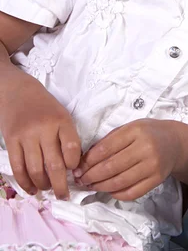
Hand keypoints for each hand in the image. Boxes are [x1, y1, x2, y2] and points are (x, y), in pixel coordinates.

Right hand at [0, 66, 80, 199]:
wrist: (17, 91)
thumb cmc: (45, 105)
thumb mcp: (62, 114)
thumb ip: (67, 137)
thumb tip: (73, 167)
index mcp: (62, 120)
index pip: (72, 148)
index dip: (75, 164)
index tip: (75, 171)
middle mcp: (44, 128)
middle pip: (54, 165)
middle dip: (60, 186)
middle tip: (64, 196)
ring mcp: (26, 136)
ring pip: (35, 170)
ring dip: (43, 185)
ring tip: (48, 190)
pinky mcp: (11, 141)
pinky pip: (18, 168)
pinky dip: (25, 183)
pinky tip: (32, 189)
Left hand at [73, 118, 180, 200]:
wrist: (174, 142)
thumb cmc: (148, 133)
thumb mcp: (130, 127)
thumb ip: (110, 140)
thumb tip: (86, 159)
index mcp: (135, 131)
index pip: (105, 148)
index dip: (88, 161)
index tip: (77, 167)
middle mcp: (145, 148)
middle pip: (111, 167)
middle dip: (91, 175)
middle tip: (80, 179)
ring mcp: (152, 166)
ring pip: (119, 182)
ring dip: (100, 186)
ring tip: (91, 185)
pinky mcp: (156, 180)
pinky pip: (131, 192)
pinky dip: (116, 194)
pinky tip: (108, 190)